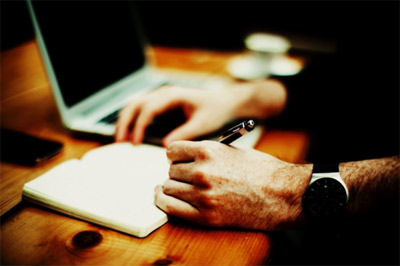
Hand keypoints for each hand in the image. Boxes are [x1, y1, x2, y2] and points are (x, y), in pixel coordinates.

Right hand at [115, 85, 238, 145]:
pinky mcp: (161, 104)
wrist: (224, 101)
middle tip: (120, 142)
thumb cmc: (215, 110)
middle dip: (124, 122)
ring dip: (125, 121)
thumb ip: (184, 134)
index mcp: (173, 95)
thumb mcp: (203, 124)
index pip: (148, 108)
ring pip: (135, 105)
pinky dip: (132, 121)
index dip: (139, 126)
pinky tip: (130, 135)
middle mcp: (164, 93)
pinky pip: (141, 110)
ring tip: (120, 140)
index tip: (135, 143)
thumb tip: (166, 146)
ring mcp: (161, 97)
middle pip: (135, 104)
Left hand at [154, 140, 311, 230]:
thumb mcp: (231, 150)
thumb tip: (184, 157)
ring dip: (173, 187)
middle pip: (171, 171)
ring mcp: (203, 195)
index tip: (178, 160)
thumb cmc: (260, 170)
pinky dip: (164, 202)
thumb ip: (205, 152)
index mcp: (208, 151)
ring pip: (169, 188)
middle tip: (187, 176)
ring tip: (183, 188)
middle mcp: (202, 171)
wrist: (281, 194)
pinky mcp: (206, 216)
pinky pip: (172, 208)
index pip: (172, 151)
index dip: (175, 156)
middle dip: (177, 172)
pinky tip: (163, 197)